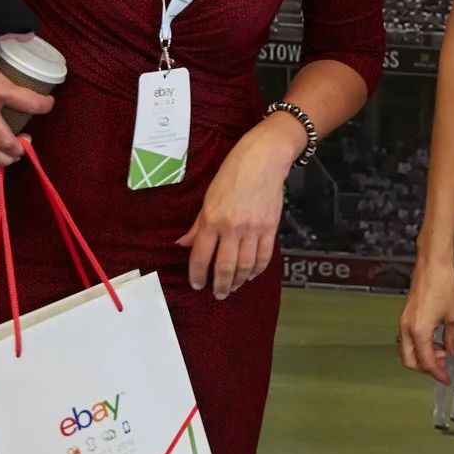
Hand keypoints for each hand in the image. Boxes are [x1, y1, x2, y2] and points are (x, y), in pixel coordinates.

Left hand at [175, 116, 293, 299]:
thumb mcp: (209, 197)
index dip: (197, 274)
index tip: (197, 284)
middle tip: (217, 294)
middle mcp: (232, 228)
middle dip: (220, 285)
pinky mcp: (270, 228)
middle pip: (224, 267)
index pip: (201, 256)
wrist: (264, 159)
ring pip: (245, 266)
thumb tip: (183, 244)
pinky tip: (251, 275)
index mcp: (212, 219)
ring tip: (233, 288)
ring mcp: (253, 229)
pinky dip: (257, 270)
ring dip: (238, 281)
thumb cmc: (232, 173)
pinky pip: (264, 256)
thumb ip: (198, 225)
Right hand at [398, 257, 453, 384]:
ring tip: (442, 349)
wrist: (433, 263)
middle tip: (443, 364)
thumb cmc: (442, 283)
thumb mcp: (453, 316)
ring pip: (407, 349)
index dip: (437, 373)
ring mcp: (404, 320)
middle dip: (426, 367)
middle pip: (410, 360)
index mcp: (419, 331)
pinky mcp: (406, 314)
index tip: (446, 378)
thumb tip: (453, 351)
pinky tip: (435, 338)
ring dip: (423, 354)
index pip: (426, 362)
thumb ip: (453, 339)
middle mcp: (407, 327)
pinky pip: (408, 337)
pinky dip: (420, 343)